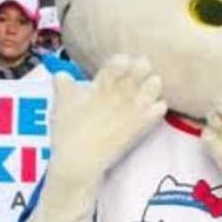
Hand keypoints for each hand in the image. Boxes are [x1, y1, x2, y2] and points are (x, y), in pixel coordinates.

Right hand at [48, 55, 165, 181]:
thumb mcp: (60, 103)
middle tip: (136, 75)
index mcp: (102, 84)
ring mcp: (135, 108)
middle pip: (142, 66)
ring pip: (155, 84)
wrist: (80, 160)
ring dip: (151, 84)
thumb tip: (61, 74)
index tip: (120, 67)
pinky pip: (160, 107)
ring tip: (145, 90)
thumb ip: (63, 85)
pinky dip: (157, 106)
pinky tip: (150, 109)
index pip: (121, 60)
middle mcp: (122, 92)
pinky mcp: (143, 125)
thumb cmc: (68, 131)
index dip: (122, 61)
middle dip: (141, 67)